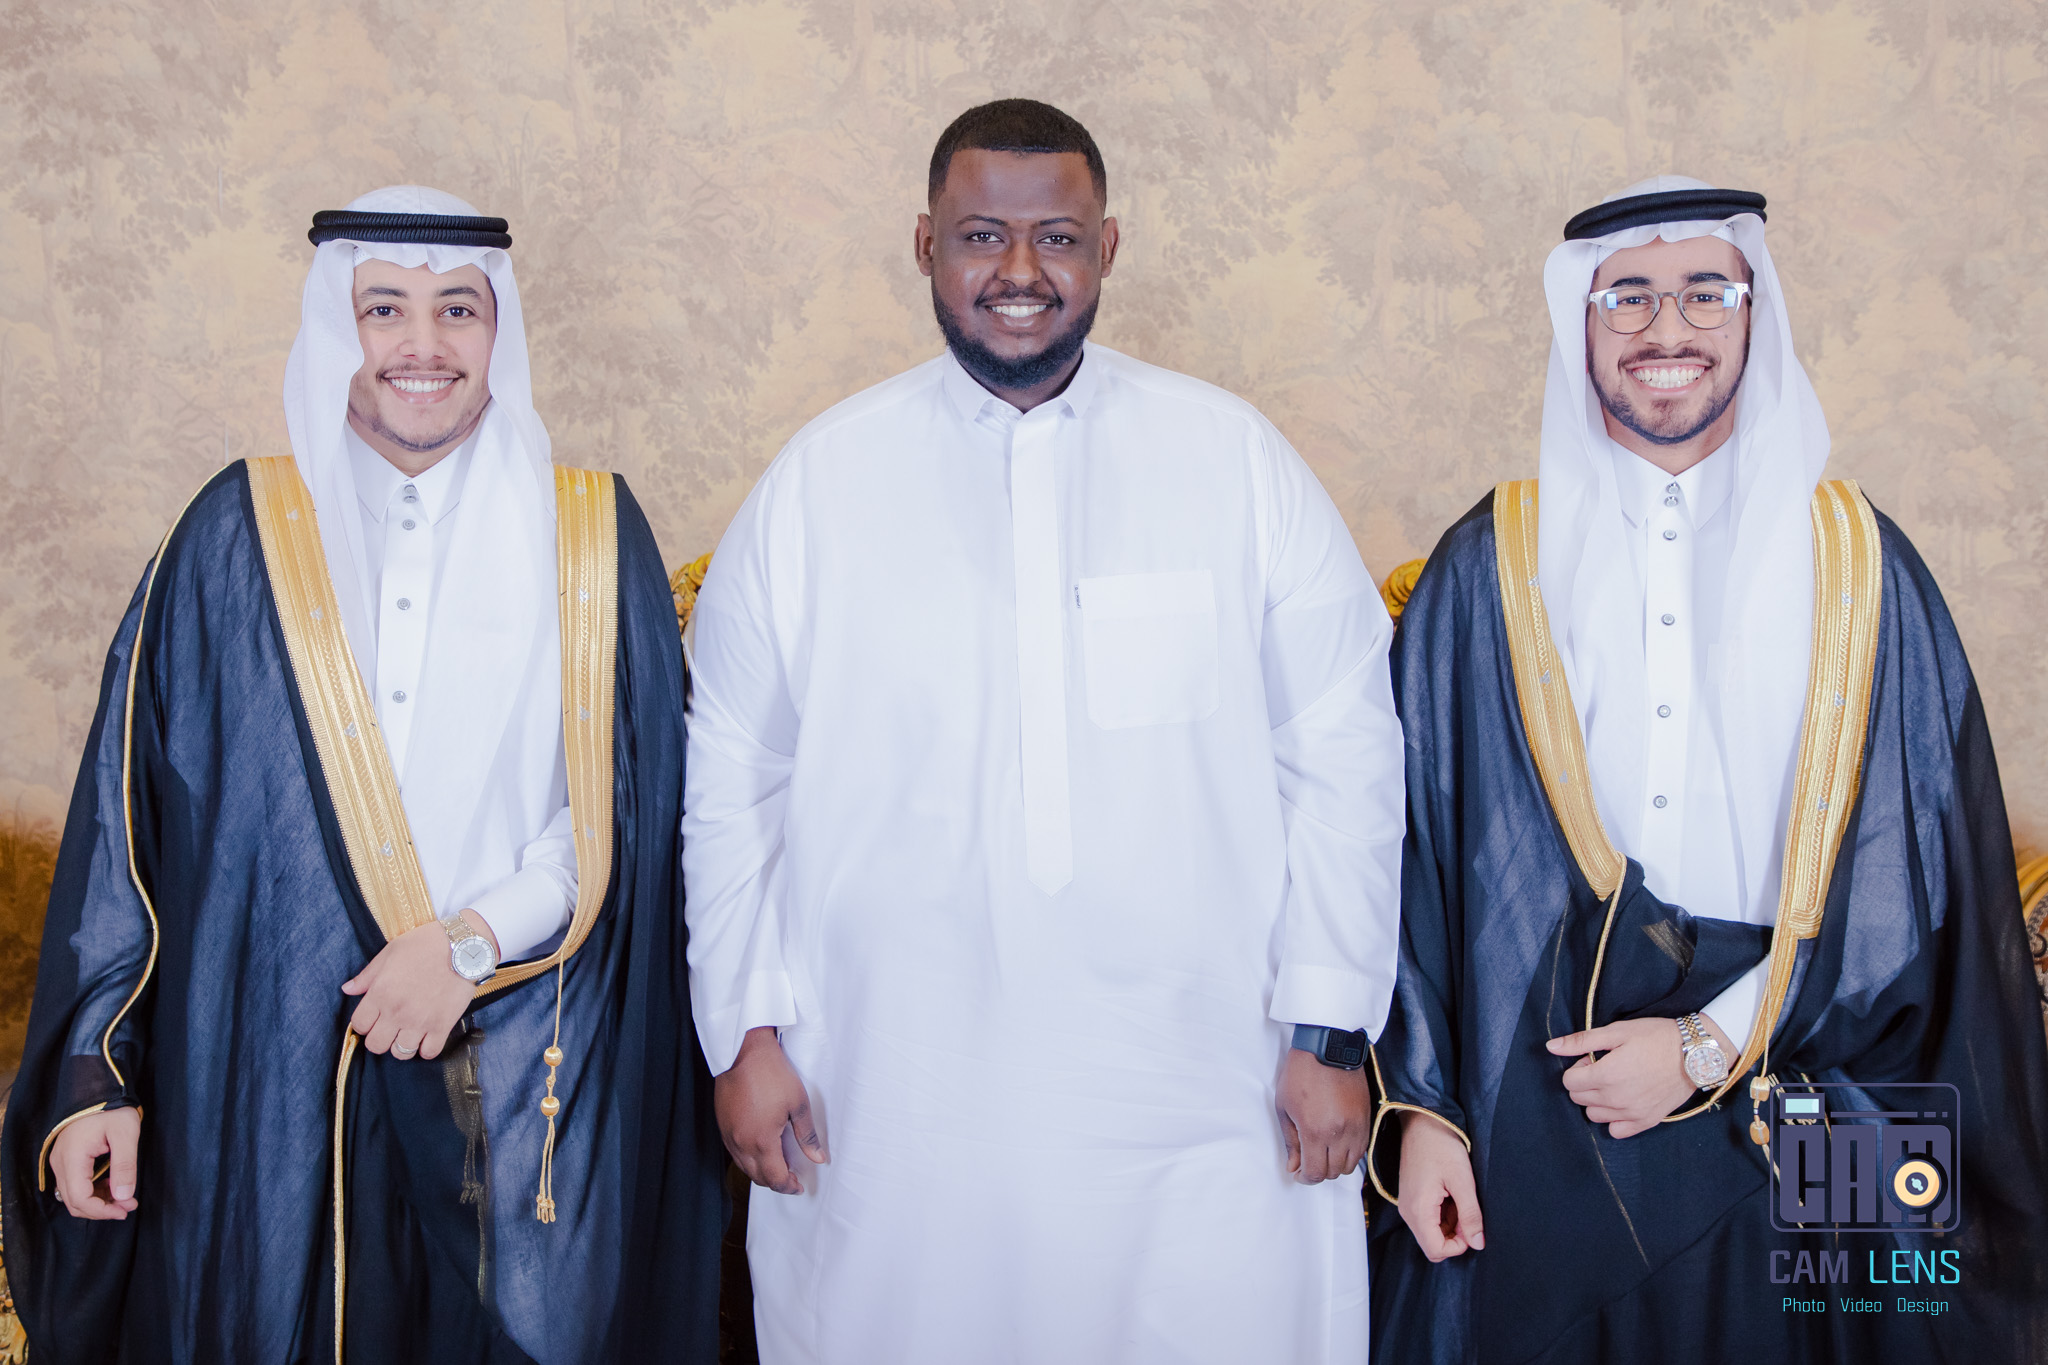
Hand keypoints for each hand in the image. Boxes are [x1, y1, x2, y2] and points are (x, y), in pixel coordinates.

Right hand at [50, 1107, 141, 1219]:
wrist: (97, 1087)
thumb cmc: (112, 1108)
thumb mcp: (125, 1134)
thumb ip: (125, 1166)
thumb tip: (124, 1197)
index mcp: (72, 1157)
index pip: (79, 1198)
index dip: (102, 1210)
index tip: (126, 1209)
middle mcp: (60, 1162)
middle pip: (73, 1201)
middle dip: (101, 1209)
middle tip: (128, 1205)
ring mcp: (60, 1160)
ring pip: (73, 1195)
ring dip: (97, 1201)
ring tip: (124, 1198)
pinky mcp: (66, 1158)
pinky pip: (74, 1184)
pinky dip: (92, 1191)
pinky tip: (112, 1185)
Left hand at [340, 910, 492, 1060]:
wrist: (462, 945)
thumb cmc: (425, 944)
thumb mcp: (390, 952)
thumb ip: (367, 975)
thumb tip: (347, 989)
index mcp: (380, 992)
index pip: (359, 1025)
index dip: (364, 1024)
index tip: (374, 1018)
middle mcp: (397, 1011)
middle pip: (376, 1045)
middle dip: (380, 1039)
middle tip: (390, 1029)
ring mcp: (420, 1021)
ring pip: (400, 1053)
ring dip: (402, 1045)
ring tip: (408, 1034)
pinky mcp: (442, 1025)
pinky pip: (429, 1053)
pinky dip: (426, 1049)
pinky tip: (428, 1037)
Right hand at [716, 1027, 826, 1194]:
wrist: (743, 1051)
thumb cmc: (772, 1074)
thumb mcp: (798, 1104)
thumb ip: (807, 1135)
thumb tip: (818, 1159)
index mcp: (762, 1142)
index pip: (775, 1178)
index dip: (788, 1187)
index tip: (799, 1185)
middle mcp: (741, 1143)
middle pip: (757, 1177)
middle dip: (775, 1182)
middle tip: (791, 1178)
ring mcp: (729, 1134)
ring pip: (743, 1167)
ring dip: (760, 1172)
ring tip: (777, 1165)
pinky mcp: (721, 1124)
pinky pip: (734, 1152)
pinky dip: (747, 1159)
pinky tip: (758, 1149)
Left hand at [1277, 1046, 1372, 1183]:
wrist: (1329, 1048)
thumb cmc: (1301, 1073)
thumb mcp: (1285, 1107)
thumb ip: (1290, 1140)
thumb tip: (1293, 1166)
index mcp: (1316, 1131)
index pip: (1316, 1173)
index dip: (1305, 1178)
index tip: (1298, 1173)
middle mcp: (1340, 1133)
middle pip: (1333, 1173)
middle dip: (1318, 1172)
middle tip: (1307, 1162)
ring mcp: (1356, 1127)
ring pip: (1349, 1165)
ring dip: (1335, 1165)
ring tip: (1322, 1152)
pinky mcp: (1366, 1119)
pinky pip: (1361, 1150)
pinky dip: (1349, 1153)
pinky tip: (1337, 1143)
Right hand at [1395, 1108, 1483, 1259]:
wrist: (1421, 1121)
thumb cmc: (1441, 1146)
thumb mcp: (1463, 1181)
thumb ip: (1471, 1215)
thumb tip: (1478, 1244)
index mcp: (1418, 1210)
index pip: (1436, 1251)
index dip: (1459, 1245)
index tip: (1472, 1225)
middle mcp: (1408, 1212)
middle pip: (1433, 1244)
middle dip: (1455, 1235)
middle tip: (1468, 1211)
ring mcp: (1408, 1205)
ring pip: (1431, 1232)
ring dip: (1450, 1224)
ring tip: (1460, 1198)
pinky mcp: (1411, 1198)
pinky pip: (1427, 1219)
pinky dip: (1443, 1215)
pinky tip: (1451, 1194)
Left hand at [1545, 1015, 1731, 1138]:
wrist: (1694, 1053)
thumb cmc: (1655, 1037)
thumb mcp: (1616, 1032)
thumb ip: (1581, 1041)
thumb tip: (1550, 1047)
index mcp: (1605, 1076)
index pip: (1568, 1082)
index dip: (1578, 1067)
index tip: (1595, 1059)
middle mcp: (1615, 1100)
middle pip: (1579, 1099)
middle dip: (1586, 1082)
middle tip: (1607, 1068)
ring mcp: (1631, 1114)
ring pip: (1595, 1115)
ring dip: (1598, 1101)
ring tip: (1616, 1084)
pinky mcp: (1647, 1122)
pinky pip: (1616, 1131)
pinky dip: (1615, 1119)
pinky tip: (1624, 1102)